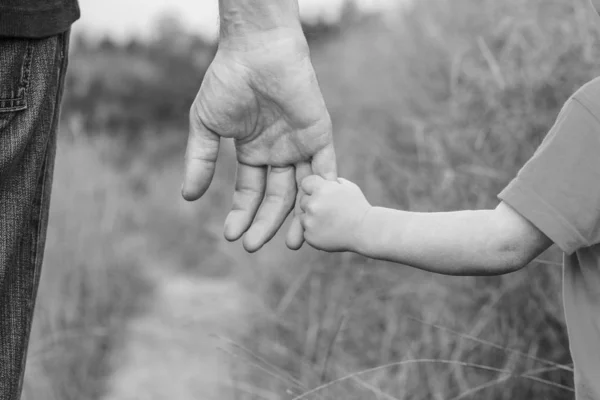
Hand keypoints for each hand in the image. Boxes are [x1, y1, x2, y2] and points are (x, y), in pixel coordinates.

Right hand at [182, 32, 336, 252]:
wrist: (256, 51)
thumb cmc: (228, 82)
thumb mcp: (206, 126)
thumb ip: (200, 160)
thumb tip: (187, 197)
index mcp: (253, 152)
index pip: (250, 193)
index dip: (241, 215)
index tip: (231, 236)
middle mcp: (278, 154)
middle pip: (275, 198)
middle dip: (265, 223)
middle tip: (253, 246)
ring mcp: (300, 146)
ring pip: (301, 191)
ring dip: (296, 218)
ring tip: (289, 244)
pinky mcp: (320, 136)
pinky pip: (325, 171)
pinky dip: (321, 194)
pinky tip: (311, 216)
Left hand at [299, 176, 371, 251]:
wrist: (366, 231)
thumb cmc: (359, 207)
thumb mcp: (348, 187)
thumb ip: (332, 182)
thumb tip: (322, 180)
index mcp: (321, 189)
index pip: (305, 183)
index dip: (312, 188)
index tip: (321, 194)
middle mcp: (313, 204)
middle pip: (303, 201)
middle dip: (313, 205)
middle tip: (329, 212)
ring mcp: (310, 221)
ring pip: (303, 218)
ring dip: (312, 220)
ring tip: (330, 223)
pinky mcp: (310, 236)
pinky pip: (307, 232)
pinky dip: (315, 233)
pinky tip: (330, 232)